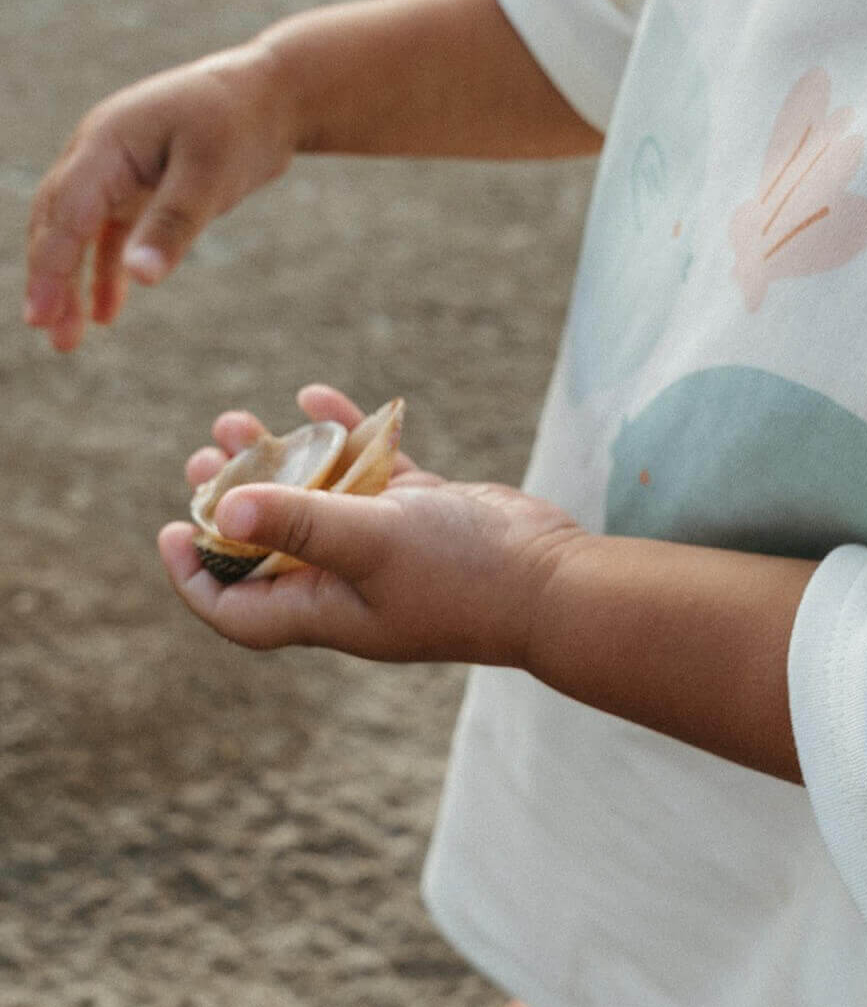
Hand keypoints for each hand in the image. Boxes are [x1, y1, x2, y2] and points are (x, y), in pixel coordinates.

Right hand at [25, 38, 296, 350]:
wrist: (273, 93)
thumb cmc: (240, 125)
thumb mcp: (211, 174)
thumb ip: (174, 224)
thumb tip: (141, 278)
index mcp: (106, 141)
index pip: (65, 211)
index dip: (50, 265)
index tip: (40, 316)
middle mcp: (99, 153)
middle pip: (58, 221)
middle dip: (51, 278)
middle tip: (49, 333)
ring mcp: (116, 169)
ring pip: (80, 231)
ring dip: (72, 281)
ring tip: (68, 339)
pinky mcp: (139, 185)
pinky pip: (112, 232)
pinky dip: (107, 269)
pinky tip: (107, 313)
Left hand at [159, 384, 586, 665]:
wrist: (554, 580)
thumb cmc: (463, 574)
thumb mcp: (371, 542)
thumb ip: (298, 523)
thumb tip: (220, 513)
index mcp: (325, 608)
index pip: (238, 607)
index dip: (196, 576)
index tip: (171, 530)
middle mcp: (348, 582)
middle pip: (268, 545)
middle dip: (229, 503)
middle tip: (202, 458)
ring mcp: (388, 546)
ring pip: (315, 500)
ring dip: (278, 462)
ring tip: (237, 420)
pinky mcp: (424, 513)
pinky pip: (370, 472)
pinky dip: (344, 437)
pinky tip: (317, 397)